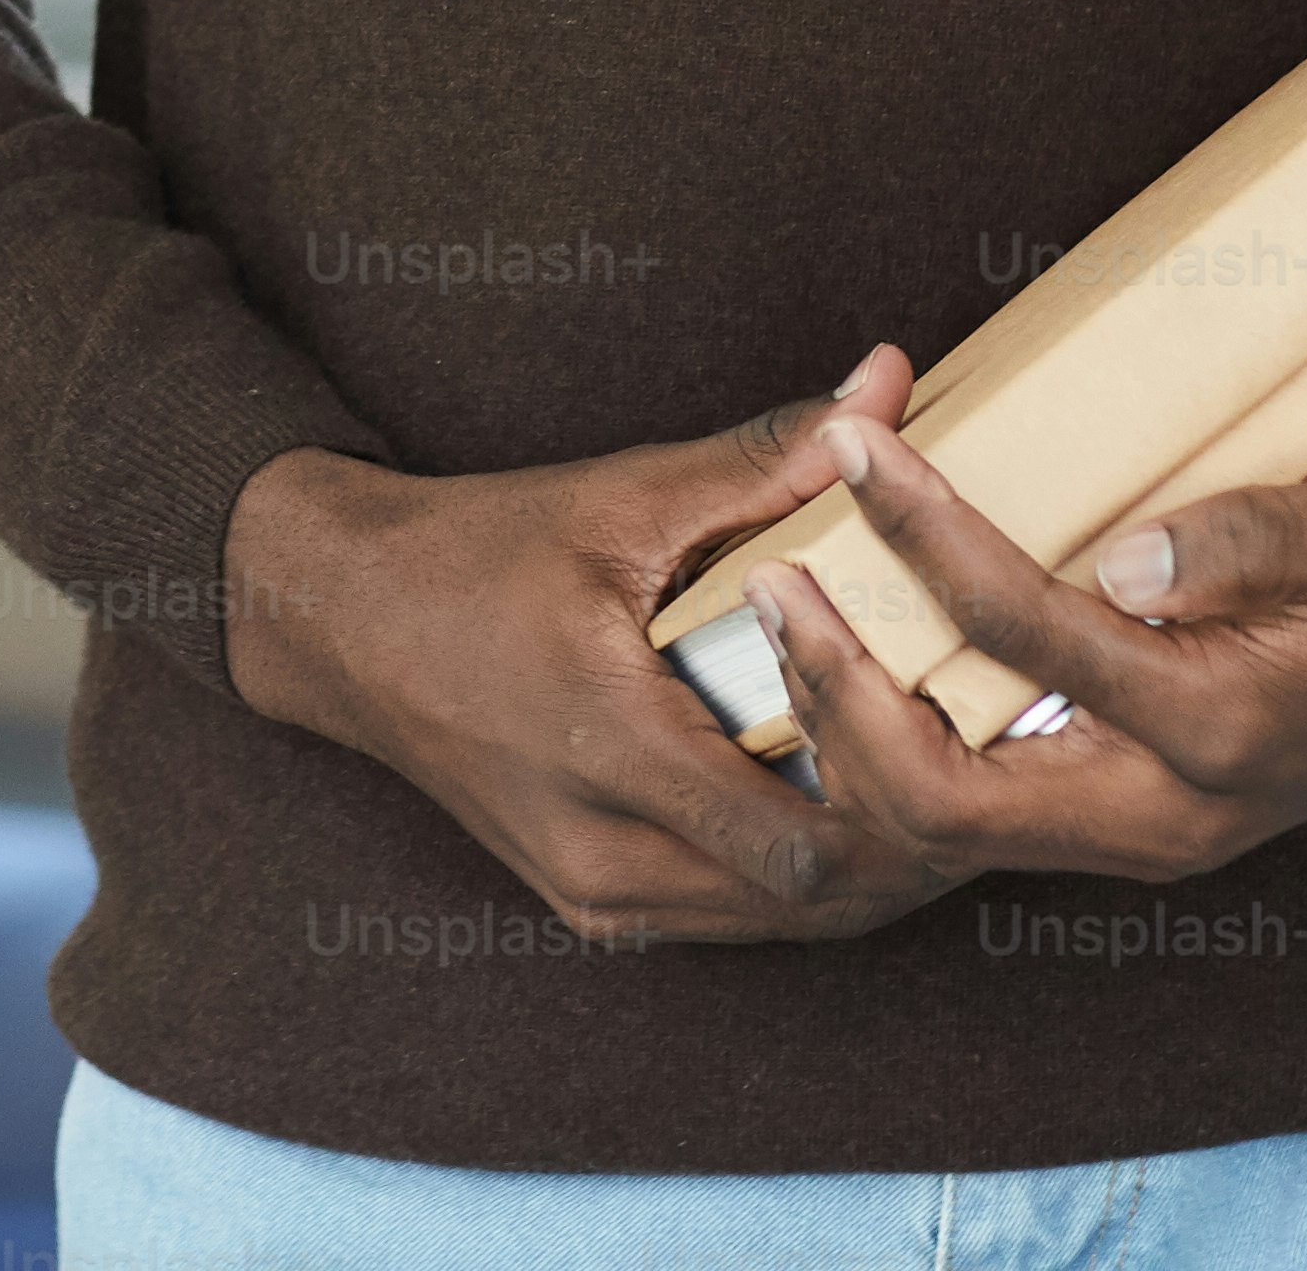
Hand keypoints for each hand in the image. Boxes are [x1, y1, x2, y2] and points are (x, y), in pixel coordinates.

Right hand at [222, 349, 975, 949]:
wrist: (339, 621)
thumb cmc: (475, 551)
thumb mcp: (621, 495)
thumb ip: (765, 456)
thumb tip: (888, 382)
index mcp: (607, 740)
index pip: (799, 840)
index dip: (890, 794)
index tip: (947, 724)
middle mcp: (598, 843)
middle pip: (809, 899)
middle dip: (900, 840)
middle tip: (967, 758)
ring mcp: (589, 891)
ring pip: (777, 925)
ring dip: (856, 866)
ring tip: (921, 779)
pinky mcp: (586, 904)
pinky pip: (725, 918)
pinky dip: (792, 876)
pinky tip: (834, 802)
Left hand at [750, 412, 1306, 886]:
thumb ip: (1265, 536)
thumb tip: (1130, 558)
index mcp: (1224, 731)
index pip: (1023, 630)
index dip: (921, 533)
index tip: (851, 445)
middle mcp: (1170, 809)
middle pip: (941, 801)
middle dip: (834, 694)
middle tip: (767, 580)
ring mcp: (1148, 827)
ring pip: (946, 825)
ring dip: (849, 733)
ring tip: (786, 615)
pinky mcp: (1134, 814)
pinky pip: (983, 808)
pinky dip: (896, 748)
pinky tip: (854, 660)